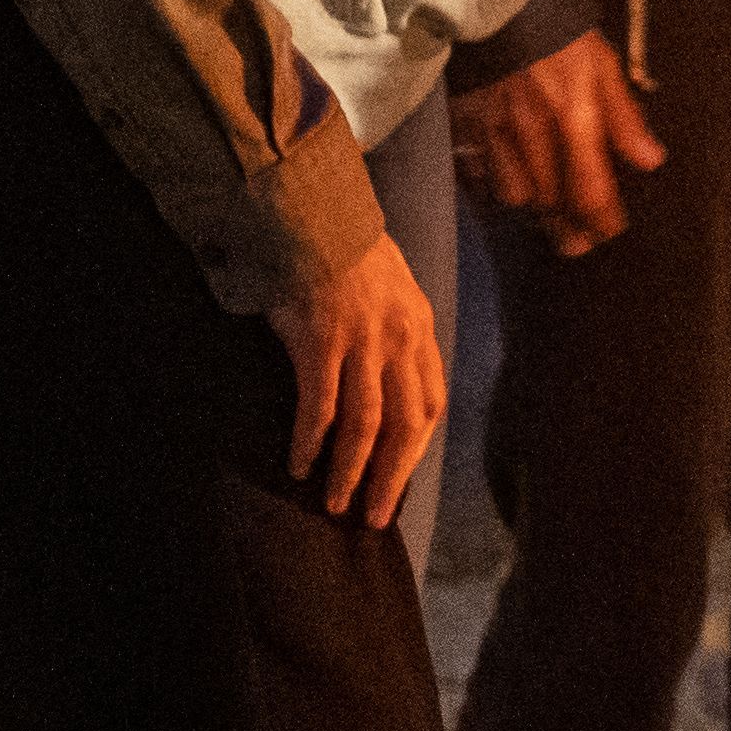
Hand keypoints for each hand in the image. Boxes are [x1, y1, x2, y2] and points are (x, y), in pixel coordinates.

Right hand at [269, 228, 447, 530]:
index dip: (415, 452)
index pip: (431, 405)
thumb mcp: (392, 292)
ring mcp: (361, 341)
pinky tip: (300, 463)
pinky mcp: (320, 340)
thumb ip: (398, 336)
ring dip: (351, 470)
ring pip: (365, 424)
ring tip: (335, 503)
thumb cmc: (345, 257)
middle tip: (373, 516)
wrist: (311, 214)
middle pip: (405, 425)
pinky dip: (312, 441)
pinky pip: (319, 405)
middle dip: (390, 477)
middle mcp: (400, 339)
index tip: (397, 484)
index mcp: (420, 330)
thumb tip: (393, 384)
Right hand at [460, 30, 662, 255]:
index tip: (609, 237)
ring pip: (515, 194)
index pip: (590, 188)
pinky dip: (495, 185)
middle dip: (568, 227)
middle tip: (578, 243)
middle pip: (552, 201)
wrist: (502, 3)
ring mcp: (495, 130)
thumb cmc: (560, 36)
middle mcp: (534, 131)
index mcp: (574, 116)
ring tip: (549, 215)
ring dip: (535, 207)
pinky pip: (479, 174)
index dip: (601, 222)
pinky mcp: (465, 126)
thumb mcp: (603, 66)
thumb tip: (650, 160)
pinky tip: (510, 184)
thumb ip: (625, 117)